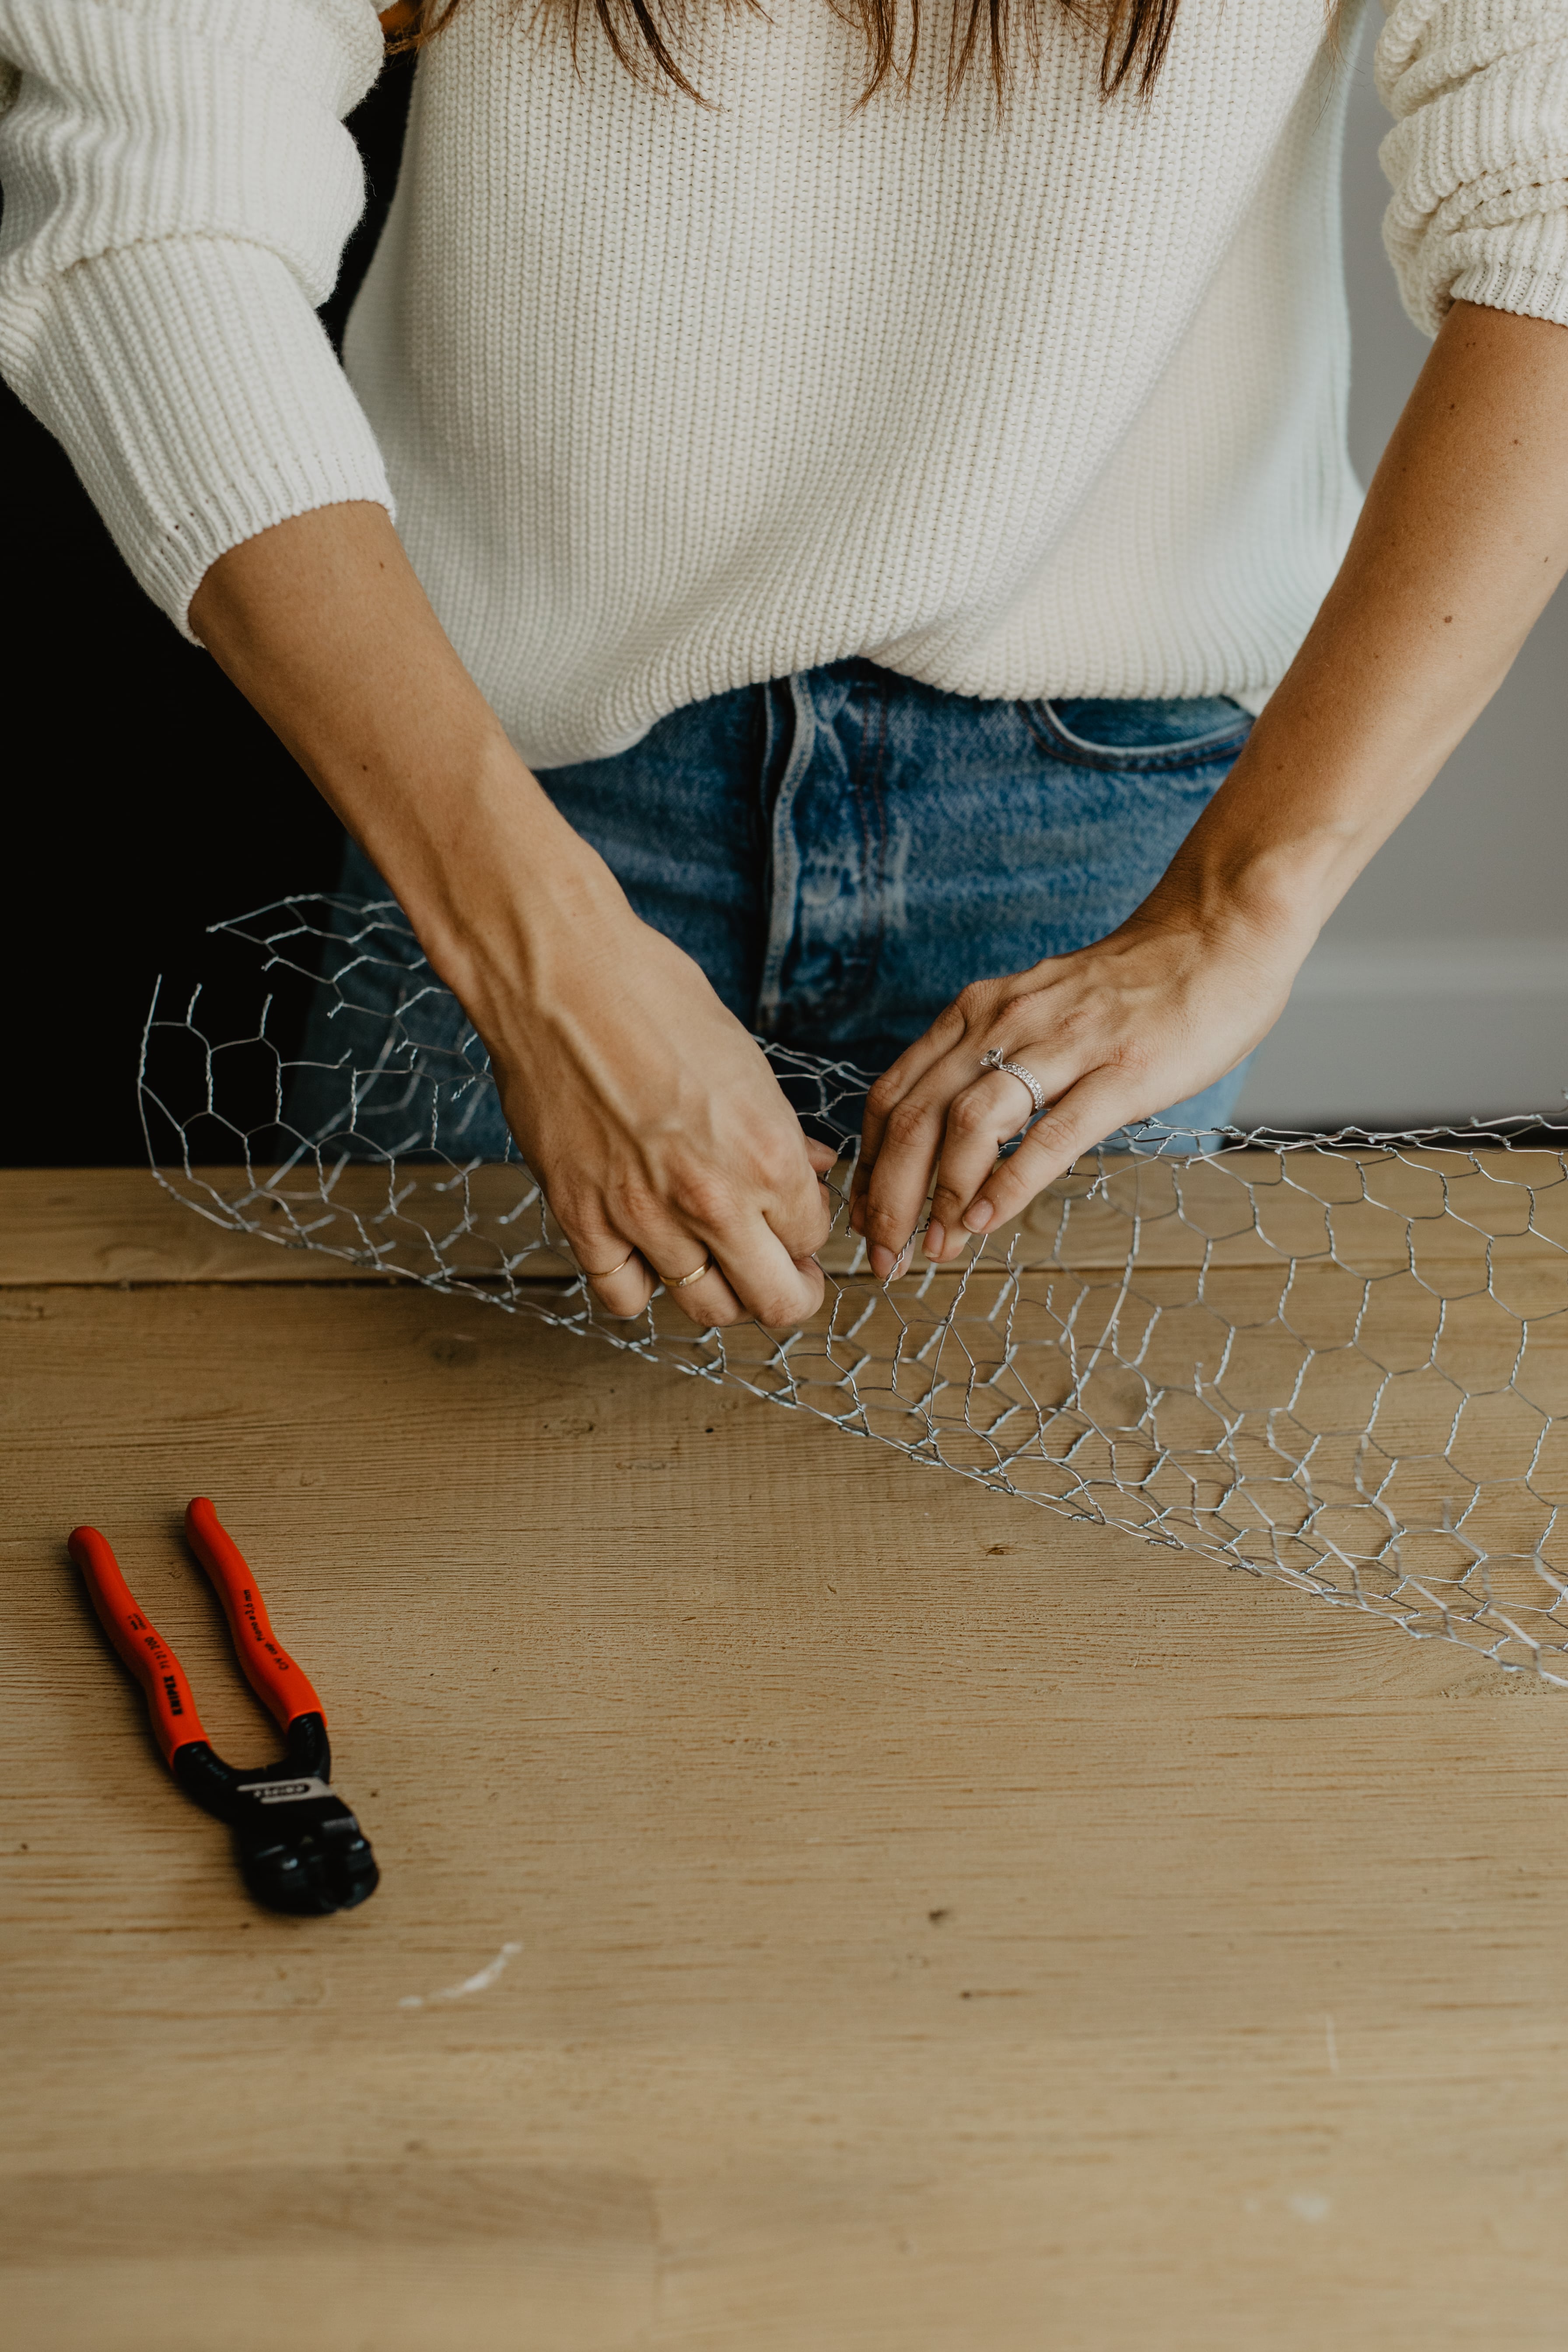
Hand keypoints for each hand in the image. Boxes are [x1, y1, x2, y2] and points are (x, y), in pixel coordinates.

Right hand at [473, 868, 835, 1327]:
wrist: (560, 977)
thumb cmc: (656, 999)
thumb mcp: (746, 1063)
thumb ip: (782, 1134)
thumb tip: (815, 1170)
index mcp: (766, 1156)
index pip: (811, 1239)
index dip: (806, 1231)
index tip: (793, 1219)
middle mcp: (712, 1199)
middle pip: (774, 1302)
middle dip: (787, 1292)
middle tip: (778, 1270)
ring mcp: (643, 1217)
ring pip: (704, 1307)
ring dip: (720, 1289)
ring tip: (714, 1258)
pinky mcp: (581, 1218)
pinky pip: (624, 1297)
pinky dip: (642, 1285)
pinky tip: (646, 1252)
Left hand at [849, 902, 1308, 1277]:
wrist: (1217, 935)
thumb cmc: (1130, 987)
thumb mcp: (1035, 1013)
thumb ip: (992, 1062)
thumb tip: (950, 1135)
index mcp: (977, 1012)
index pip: (895, 1095)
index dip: (870, 1166)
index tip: (863, 1219)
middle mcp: (1005, 1024)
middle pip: (917, 1116)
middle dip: (889, 1195)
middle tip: (884, 1254)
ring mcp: (1064, 1047)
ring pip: (970, 1125)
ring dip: (941, 1195)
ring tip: (936, 1248)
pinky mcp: (1120, 1072)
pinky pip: (1051, 1134)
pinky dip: (1010, 1182)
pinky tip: (987, 1220)